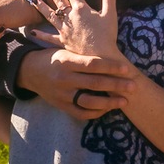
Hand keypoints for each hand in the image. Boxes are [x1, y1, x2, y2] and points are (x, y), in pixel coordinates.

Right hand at [16, 47, 135, 119]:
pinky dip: (95, 113)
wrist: (30, 71)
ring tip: (124, 101)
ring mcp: (62, 94)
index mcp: (66, 61)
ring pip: (89, 102)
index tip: (127, 68)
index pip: (93, 64)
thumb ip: (86, 54)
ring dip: (109, 102)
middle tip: (133, 86)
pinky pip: (80, 113)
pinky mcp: (61, 106)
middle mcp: (64, 79)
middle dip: (116, 85)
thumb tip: (114, 54)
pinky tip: (107, 109)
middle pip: (94, 84)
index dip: (111, 66)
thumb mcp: (67, 50)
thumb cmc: (55, 57)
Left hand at [30, 0, 120, 58]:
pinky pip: (49, 37)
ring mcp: (65, 30)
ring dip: (41, 6)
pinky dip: (41, 34)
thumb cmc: (107, 36)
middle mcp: (70, 18)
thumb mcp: (110, 14)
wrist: (100, 57)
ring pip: (50, 15)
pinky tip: (32, 31)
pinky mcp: (63, 42)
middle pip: (59, 1)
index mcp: (81, 9)